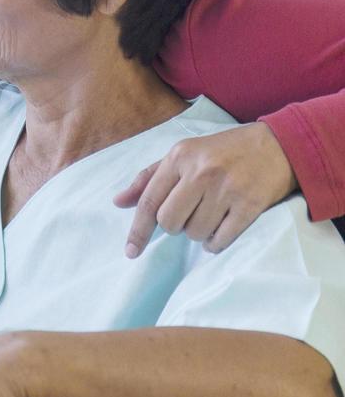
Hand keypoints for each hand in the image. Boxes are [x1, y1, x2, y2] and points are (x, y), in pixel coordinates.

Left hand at [113, 122, 297, 257]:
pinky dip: (215, 243)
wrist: (278, 145)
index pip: (149, 201)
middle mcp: (201, 172)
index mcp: (179, 157)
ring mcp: (226, 188)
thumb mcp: (183, 154)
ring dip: (198, 234)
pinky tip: (220, 230)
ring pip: (194, 233)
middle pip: (169, 222)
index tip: (131, 251)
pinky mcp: (250, 204)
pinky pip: (220, 239)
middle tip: (188, 216)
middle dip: (174, 227)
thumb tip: (118, 202)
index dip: (138, 230)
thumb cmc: (223, 152)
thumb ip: (149, 178)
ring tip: (210, 217)